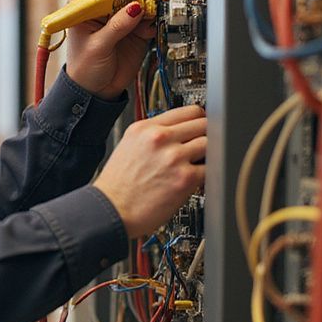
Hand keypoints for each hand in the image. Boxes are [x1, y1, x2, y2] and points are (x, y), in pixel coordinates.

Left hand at [65, 0, 156, 99]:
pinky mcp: (135, 31)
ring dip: (147, 6)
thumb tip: (134, 7)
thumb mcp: (97, 46)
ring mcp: (120, 20)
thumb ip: (116, 26)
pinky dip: (152, 21)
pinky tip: (149, 28)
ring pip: (138, 3)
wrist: (96, 91)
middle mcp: (103, 10)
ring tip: (150, 14)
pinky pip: (148, 20)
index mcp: (84, 9)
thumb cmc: (84, 69)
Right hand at [93, 106, 206, 238]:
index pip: (188, 111)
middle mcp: (159, 139)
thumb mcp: (128, 147)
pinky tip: (194, 179)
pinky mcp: (185, 178)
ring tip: (196, 164)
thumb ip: (153, 136)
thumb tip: (178, 133)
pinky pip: (210, 168)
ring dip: (207, 154)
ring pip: (210, 144)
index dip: (198, 119)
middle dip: (205, 135)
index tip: (200, 126)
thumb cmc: (117, 186)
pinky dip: (206, 174)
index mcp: (145, 128)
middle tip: (201, 146)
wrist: (111, 210)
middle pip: (203, 124)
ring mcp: (174, 157)